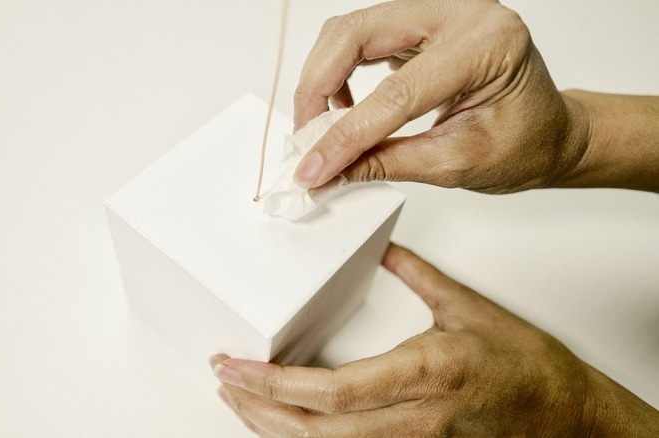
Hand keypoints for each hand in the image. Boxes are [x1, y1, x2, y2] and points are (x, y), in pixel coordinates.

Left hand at [210, 244, 658, 435]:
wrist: (567, 415)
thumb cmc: (528, 367)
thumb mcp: (468, 307)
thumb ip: (416, 275)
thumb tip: (381, 251)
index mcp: (424, 373)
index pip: (331, 390)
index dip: (274, 383)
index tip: (237, 365)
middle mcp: (413, 418)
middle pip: (316, 429)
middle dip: (258, 409)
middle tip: (224, 380)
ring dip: (275, 429)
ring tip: (240, 402)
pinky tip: (286, 426)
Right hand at [292, 0, 589, 193]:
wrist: (548, 132)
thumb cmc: (525, 145)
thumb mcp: (458, 164)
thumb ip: (388, 163)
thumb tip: (330, 170)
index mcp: (487, 44)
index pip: (397, 91)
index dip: (347, 134)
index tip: (315, 168)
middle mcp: (460, 12)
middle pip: (357, 35)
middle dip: (317, 90)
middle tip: (306, 140)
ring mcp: (437, 11)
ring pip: (350, 31)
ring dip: (322, 79)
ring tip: (321, 127)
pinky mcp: (418, 22)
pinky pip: (360, 36)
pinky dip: (337, 72)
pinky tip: (343, 107)